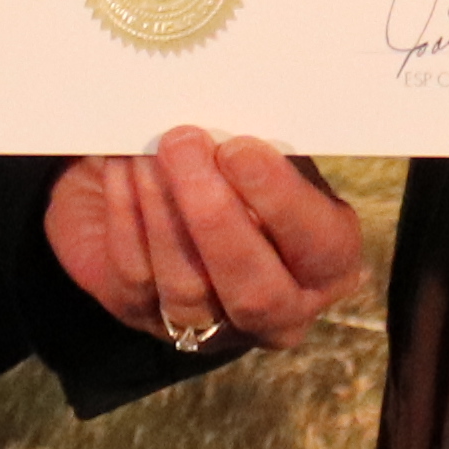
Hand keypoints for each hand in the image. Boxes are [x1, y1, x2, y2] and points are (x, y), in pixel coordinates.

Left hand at [42, 134, 366, 352]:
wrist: (169, 181)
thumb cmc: (234, 164)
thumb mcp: (267, 153)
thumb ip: (267, 148)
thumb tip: (235, 123)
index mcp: (327, 263)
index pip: (323, 248)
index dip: (282, 201)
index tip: (240, 149)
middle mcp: (278, 308)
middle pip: (255, 290)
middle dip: (214, 215)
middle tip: (184, 145)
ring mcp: (211, 324)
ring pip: (187, 287)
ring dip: (162, 209)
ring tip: (146, 149)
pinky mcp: (146, 316)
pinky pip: (135, 275)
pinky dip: (126, 214)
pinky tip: (121, 167)